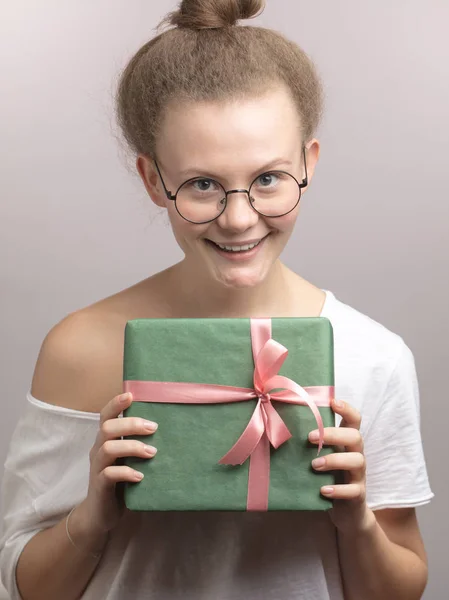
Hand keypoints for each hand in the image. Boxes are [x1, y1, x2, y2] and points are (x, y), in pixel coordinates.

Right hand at [72, 392, 157, 540]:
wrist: (100, 514)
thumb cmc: (120, 481)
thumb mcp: (128, 458)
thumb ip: (139, 443)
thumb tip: (170, 427)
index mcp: (105, 440)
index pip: (105, 415)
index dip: (116, 403)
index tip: (132, 395)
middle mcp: (98, 450)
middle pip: (107, 428)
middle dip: (131, 424)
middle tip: (154, 428)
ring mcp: (97, 468)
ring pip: (108, 448)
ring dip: (132, 447)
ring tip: (152, 453)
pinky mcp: (99, 486)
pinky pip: (109, 474)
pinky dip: (126, 473)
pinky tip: (140, 476)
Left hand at [308, 397, 374, 534]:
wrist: (345, 512)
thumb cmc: (327, 477)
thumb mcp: (321, 456)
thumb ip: (311, 443)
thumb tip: (276, 424)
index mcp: (347, 442)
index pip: (354, 419)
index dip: (347, 409)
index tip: (333, 402)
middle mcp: (356, 455)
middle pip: (356, 436)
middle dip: (334, 435)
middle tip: (310, 438)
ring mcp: (359, 475)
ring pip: (357, 461)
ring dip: (334, 460)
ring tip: (314, 465)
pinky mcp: (358, 495)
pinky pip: (353, 490)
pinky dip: (338, 490)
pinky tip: (324, 490)